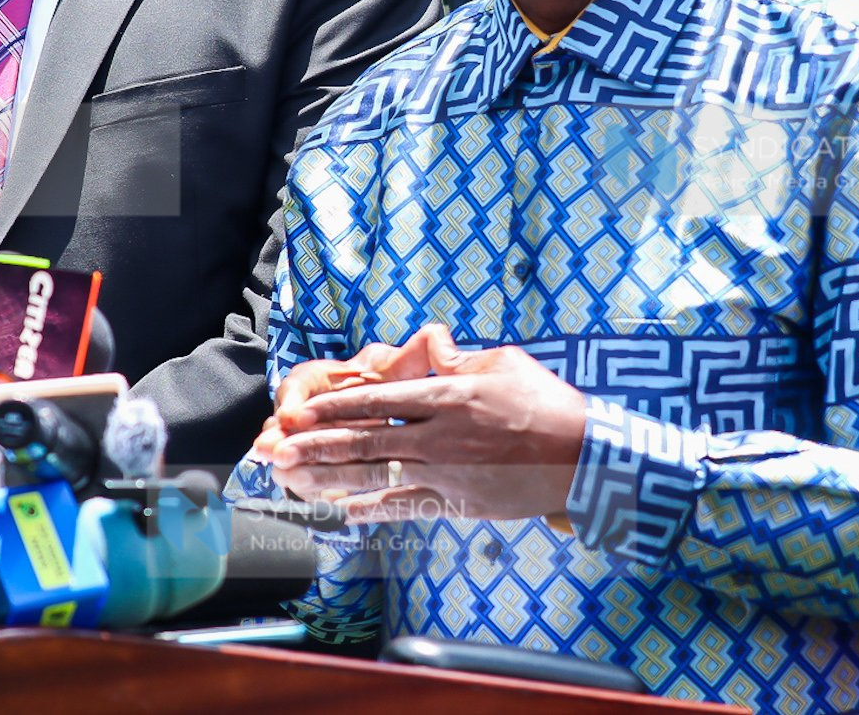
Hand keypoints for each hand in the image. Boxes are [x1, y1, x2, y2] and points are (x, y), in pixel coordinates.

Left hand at [267, 328, 587, 524]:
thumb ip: (459, 359)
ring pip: (374, 474)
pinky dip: (369, 510)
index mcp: (448, 396)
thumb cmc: (547, 404)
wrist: (583, 459)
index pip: (377, 399)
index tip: (299, 410)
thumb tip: (431, 347)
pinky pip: (403, 506)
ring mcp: (446, 473)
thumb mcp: (504, 363)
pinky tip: (339, 511)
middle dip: (314, 444)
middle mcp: (439, 436)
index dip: (333, 406)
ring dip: (327, 476)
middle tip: (275, 447)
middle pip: (364, 439)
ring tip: (291, 476)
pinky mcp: (457, 503)